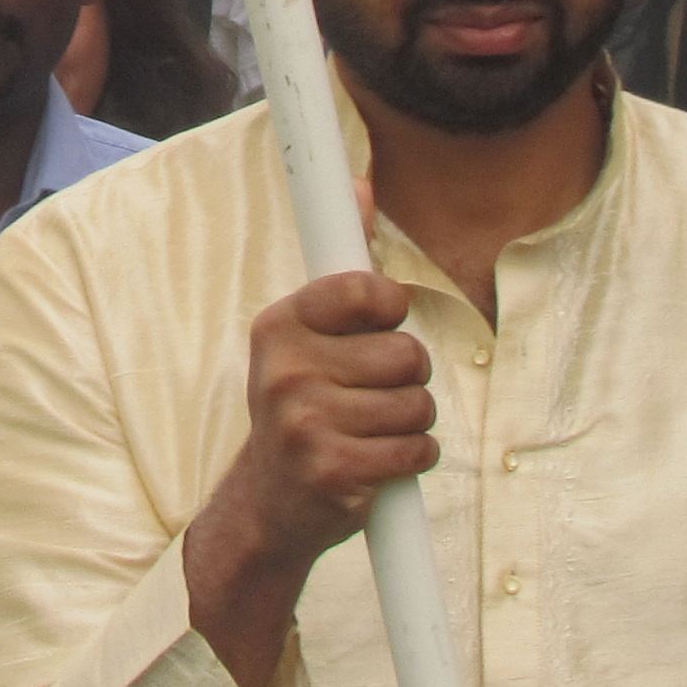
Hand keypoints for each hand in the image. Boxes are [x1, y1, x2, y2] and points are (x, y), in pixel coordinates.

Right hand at [206, 270, 435, 574]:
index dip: (390, 311)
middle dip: (407, 378)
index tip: (378, 328)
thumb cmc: (303, 407)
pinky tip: (380, 462)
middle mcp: (285, 370)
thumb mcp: (307, 335)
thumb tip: (363, 183)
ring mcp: (306, 422)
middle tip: (371, 395)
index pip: (366, 290)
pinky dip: (413, 457)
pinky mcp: (333, 469)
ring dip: (411, 422)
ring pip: (418, 404)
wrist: (269, 502)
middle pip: (407, 354)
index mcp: (280, 326)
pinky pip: (417, 448)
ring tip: (373, 431)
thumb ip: (343, 267)